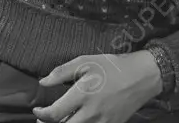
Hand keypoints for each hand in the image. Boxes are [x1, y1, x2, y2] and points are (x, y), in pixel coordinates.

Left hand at [33, 52, 161, 122]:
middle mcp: (91, 112)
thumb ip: (62, 72)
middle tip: (43, 121)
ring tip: (59, 121)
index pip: (54, 114)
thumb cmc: (112, 67)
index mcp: (83, 94)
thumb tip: (43, 81)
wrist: (140, 77)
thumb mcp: (86, 62)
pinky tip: (77, 121)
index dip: (42, 115)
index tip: (37, 112)